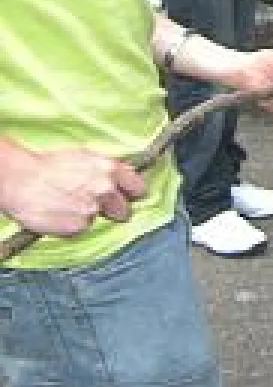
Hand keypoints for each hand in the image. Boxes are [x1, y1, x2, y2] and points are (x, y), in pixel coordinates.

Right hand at [0, 146, 144, 236]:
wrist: (21, 179)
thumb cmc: (50, 164)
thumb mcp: (86, 157)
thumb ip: (109, 169)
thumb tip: (126, 174)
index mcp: (111, 170)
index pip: (138, 188)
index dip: (133, 194)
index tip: (129, 197)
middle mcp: (106, 191)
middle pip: (123, 209)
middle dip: (114, 209)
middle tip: (97, 206)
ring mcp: (92, 211)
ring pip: (98, 219)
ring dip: (88, 216)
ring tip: (68, 206)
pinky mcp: (77, 228)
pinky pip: (81, 229)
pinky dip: (73, 225)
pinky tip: (60, 214)